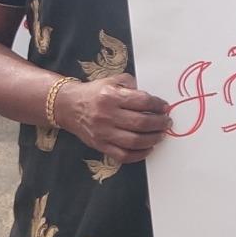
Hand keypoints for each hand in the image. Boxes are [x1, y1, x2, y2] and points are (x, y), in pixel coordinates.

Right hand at [56, 73, 170, 162]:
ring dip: (152, 139)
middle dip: (159, 123)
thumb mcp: (112, 81)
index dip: (158, 105)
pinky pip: (123, 155)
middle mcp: (106, 115)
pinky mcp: (100, 145)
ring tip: (161, 135)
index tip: (165, 107)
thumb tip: (152, 99)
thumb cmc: (94, 93)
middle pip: (141, 123)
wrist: (68, 106)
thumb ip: (132, 85)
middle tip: (167, 122)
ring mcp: (103, 133)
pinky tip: (148, 148)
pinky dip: (139, 155)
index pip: (142, 101)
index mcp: (111, 96)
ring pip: (134, 141)